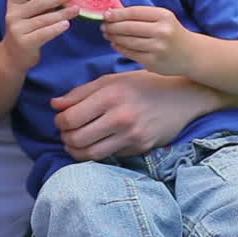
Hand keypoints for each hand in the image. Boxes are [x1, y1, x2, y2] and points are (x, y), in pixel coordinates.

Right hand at [3, 0, 78, 70]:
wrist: (14, 55)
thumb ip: (39, 2)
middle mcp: (13, 14)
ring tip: (76, 10)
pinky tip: (66, 24)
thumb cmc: (26, 29)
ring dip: (62, 13)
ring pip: (43, 19)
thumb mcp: (26, 13)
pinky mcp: (24, 43)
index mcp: (14, 2)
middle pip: (37, 2)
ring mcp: (17, 29)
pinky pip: (44, 33)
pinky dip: (56, 28)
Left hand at [51, 70, 219, 159]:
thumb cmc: (142, 84)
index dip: (59, 122)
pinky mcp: (140, 148)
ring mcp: (132, 135)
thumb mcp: (111, 80)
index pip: (70, 119)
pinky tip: (98, 143)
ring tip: (76, 142)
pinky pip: (110, 155)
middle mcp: (120, 117)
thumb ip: (80, 93)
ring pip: (90, 154)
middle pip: (76, 139)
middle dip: (65, 138)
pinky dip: (98, 152)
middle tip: (67, 133)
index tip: (61, 119)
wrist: (182, 96)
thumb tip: (55, 105)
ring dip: (76, 150)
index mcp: (109, 96)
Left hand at [102, 6, 194, 75]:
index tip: (105, 15)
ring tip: (107, 34)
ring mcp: (158, 48)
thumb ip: (141, 16)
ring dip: (113, 37)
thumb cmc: (172, 33)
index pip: (134, 12)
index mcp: (163, 16)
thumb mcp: (162, 19)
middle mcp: (162, 31)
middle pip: (128, 27)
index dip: (117, 14)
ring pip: (128, 41)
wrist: (192, 54)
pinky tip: (115, 44)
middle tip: (103, 26)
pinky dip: (120, 48)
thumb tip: (111, 15)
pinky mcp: (153, 62)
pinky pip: (131, 53)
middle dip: (112, 26)